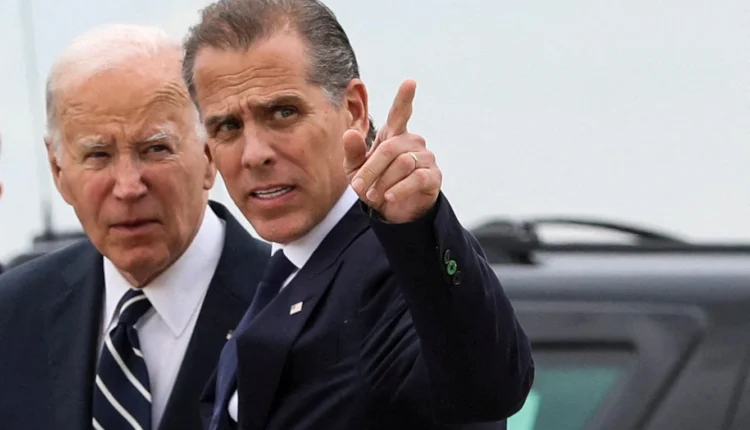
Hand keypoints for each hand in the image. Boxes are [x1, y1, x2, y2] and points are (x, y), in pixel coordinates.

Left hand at [343, 79, 441, 223]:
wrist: (392, 211)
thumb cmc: (374, 184)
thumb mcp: (356, 170)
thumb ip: (353, 152)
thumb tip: (349, 133)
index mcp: (393, 135)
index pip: (400, 113)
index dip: (404, 98)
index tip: (410, 82)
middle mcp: (412, 142)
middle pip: (390, 148)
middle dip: (371, 169)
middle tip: (358, 187)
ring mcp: (425, 158)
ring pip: (403, 163)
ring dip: (383, 182)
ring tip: (374, 196)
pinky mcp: (433, 176)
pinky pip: (416, 178)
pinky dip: (399, 189)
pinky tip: (389, 198)